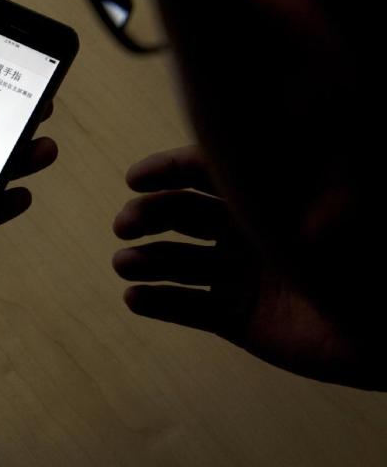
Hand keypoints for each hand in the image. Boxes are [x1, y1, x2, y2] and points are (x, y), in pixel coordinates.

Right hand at [112, 145, 384, 389]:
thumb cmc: (375, 263)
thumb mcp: (346, 208)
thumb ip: (303, 181)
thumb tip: (254, 166)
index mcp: (268, 200)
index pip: (208, 173)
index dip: (169, 171)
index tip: (136, 178)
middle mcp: (248, 234)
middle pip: (185, 215)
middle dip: (150, 215)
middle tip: (124, 225)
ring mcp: (241, 276)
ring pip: (181, 263)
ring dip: (148, 260)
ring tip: (124, 264)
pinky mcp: (239, 319)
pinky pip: (191, 309)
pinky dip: (161, 303)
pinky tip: (134, 298)